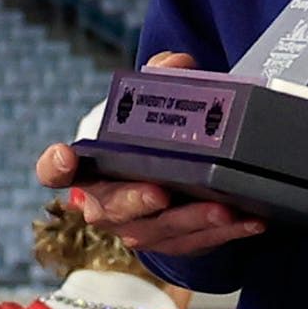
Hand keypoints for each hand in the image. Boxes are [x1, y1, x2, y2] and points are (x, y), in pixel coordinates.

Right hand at [40, 54, 265, 260]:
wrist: (179, 176)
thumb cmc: (155, 139)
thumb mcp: (158, 101)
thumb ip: (162, 74)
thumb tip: (176, 64)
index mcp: (90, 169)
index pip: (56, 171)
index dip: (55, 166)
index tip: (64, 156)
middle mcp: (107, 205)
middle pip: (111, 210)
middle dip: (135, 202)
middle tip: (159, 192)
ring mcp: (142, 230)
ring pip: (161, 232)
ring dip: (192, 221)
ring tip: (222, 209)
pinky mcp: (177, 245)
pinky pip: (200, 243)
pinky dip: (228, 233)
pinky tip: (252, 220)